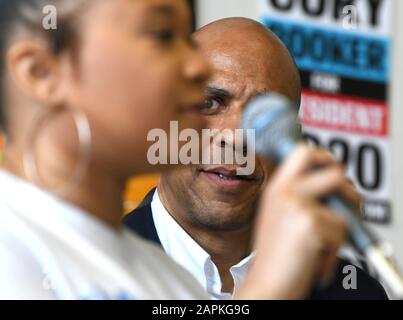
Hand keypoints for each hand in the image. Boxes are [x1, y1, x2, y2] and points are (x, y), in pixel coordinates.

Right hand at [237, 144, 359, 299]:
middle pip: (333, 170)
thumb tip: (328, 183)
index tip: (332, 166)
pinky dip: (335, 250)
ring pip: (343, 207)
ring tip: (322, 243)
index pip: (303, 152)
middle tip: (347, 201)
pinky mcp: (311, 225)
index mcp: (276, 188)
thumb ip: (297, 196)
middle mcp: (285, 192)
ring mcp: (297, 206)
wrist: (267, 283)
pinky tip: (316, 257)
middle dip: (347, 186)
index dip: (324, 156)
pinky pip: (342, 232)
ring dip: (341, 229)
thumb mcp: (278, 215)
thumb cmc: (275, 255)